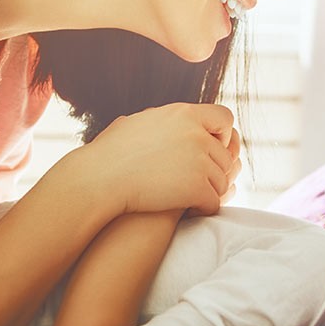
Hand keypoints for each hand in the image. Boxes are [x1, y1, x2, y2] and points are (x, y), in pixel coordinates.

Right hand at [70, 103, 240, 215]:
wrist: (99, 179)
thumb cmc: (108, 154)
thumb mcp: (136, 123)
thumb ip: (158, 120)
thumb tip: (155, 117)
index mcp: (184, 113)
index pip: (225, 118)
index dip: (222, 135)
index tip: (211, 148)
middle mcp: (196, 133)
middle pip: (225, 155)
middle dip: (214, 170)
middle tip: (197, 182)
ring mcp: (199, 160)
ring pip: (222, 181)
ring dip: (209, 192)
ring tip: (191, 199)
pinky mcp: (196, 187)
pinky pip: (213, 202)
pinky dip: (204, 209)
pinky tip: (189, 211)